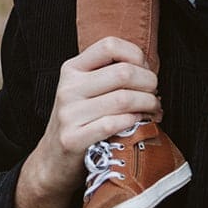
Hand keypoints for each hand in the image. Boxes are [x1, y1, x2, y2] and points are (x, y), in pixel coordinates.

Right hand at [14, 39, 160, 207]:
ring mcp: (68, 114)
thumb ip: (109, 74)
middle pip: (123, 72)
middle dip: (149, 82)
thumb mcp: (86, 90)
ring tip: (153, 109)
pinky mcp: (72, 139)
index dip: (136, 55)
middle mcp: (68, 88)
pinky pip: (114, 123)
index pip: (109, 45)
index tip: (145, 70)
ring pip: (123, 99)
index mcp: (72, 69)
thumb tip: (149, 68)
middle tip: (155, 93)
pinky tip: (139, 123)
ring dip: (148, 104)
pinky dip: (133, 121)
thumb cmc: (79, 121)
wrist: (52, 161)